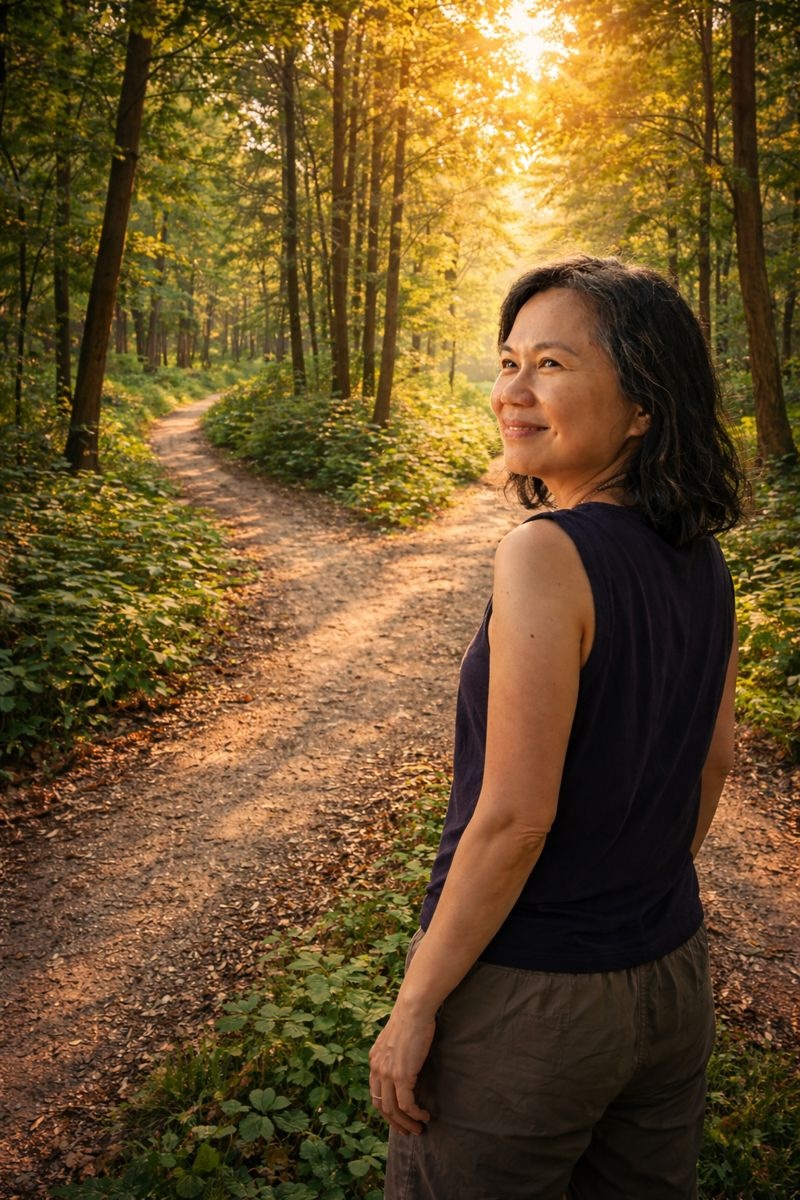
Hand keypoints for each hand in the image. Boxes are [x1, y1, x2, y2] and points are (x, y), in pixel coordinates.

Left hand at [369, 1001, 434, 1135]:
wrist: (413, 1009)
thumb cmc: (411, 1017)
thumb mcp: (397, 1037)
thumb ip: (396, 1051)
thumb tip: (406, 1059)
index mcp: (375, 1060)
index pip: (375, 1092)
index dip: (386, 1108)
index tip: (398, 1117)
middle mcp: (377, 1069)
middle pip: (381, 1105)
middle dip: (394, 1122)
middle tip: (406, 1130)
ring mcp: (388, 1074)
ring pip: (393, 1110)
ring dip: (406, 1123)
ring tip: (418, 1129)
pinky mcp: (401, 1076)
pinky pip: (406, 1105)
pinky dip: (415, 1114)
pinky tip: (424, 1116)